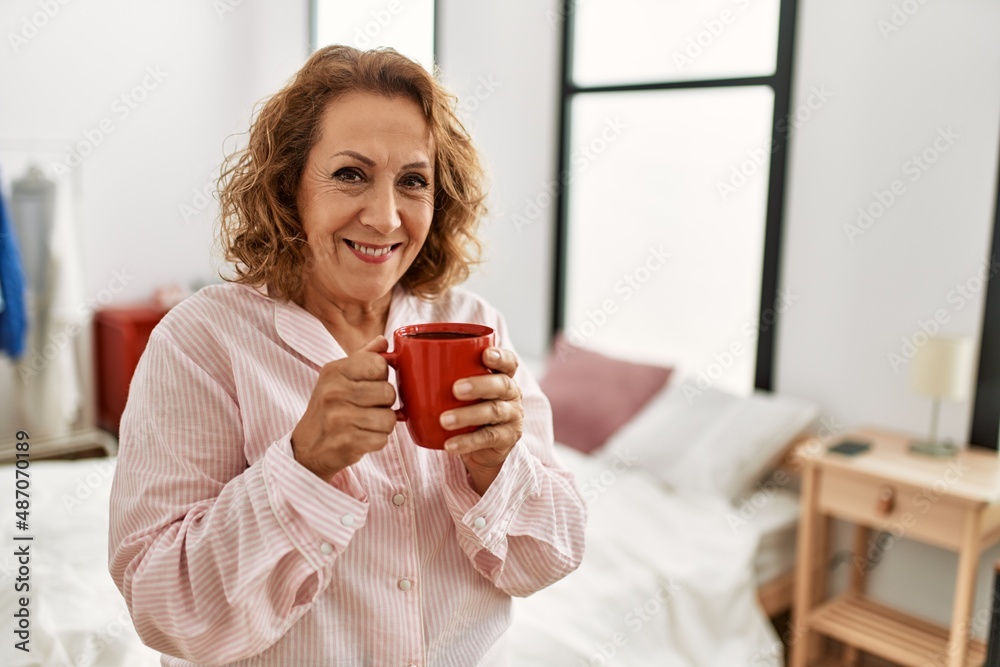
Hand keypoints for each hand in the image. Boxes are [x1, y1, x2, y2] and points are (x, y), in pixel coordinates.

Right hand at [291, 336, 397, 479]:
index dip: (382, 377)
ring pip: (389, 418)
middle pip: (388, 392)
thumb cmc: (329, 408)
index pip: (379, 364)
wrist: (307, 447)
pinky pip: (382, 439)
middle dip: (385, 404)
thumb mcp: (339, 377)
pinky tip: (361, 437)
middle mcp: (334, 392)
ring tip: (366, 424)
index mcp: (334, 371)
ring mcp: (339, 418)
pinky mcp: (347, 443)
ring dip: (383, 424)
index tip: (369, 385)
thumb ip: (363, 357)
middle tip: (368, 408)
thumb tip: (383, 341)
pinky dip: (376, 441)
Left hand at [440, 347, 523, 493]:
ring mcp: (511, 417)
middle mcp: (510, 393)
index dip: (500, 357)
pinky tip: (450, 445)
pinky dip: (467, 441)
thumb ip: (430, 370)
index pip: (509, 361)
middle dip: (479, 385)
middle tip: (455, 389)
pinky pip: (487, 439)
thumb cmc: (464, 406)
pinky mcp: (506, 439)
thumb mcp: (455, 388)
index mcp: (501, 375)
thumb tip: (387, 354)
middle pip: (501, 385)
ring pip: (494, 412)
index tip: (485, 355)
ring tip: (444, 420)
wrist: (481, 446)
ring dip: (468, 415)